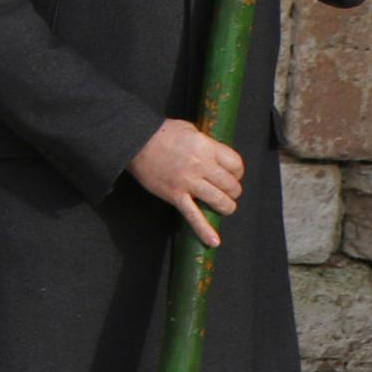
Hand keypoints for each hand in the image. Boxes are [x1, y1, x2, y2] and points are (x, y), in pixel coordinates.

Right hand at [129, 118, 241, 246]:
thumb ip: (206, 143)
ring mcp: (188, 183)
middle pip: (230, 184)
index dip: (238, 172)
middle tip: (228, 190)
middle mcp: (201, 166)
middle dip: (233, 190)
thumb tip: (216, 155)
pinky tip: (213, 241)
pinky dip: (204, 230)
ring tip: (224, 206)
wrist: (133, 142)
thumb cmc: (160, 133)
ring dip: (226, 206)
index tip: (233, 174)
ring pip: (219, 200)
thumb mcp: (189, 130)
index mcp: (206, 148)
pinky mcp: (175, 195)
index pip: (235, 164)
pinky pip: (193, 215)